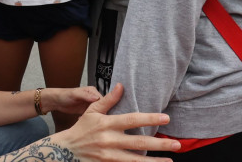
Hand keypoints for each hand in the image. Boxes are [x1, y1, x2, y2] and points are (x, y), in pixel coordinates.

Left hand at [42, 86, 101, 115]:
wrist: (56, 101)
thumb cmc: (65, 95)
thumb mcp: (75, 94)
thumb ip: (86, 95)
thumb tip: (97, 98)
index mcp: (93, 91)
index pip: (104, 100)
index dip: (104, 107)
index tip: (102, 115)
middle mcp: (93, 98)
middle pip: (102, 107)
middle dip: (99, 114)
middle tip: (95, 120)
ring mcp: (90, 105)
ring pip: (97, 113)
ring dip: (94, 118)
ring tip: (89, 122)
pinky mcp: (86, 111)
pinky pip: (91, 117)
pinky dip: (89, 120)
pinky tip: (83, 121)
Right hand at [49, 83, 179, 160]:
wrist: (65, 151)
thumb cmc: (80, 129)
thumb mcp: (92, 111)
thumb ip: (108, 100)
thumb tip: (121, 86)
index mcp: (107, 124)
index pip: (132, 120)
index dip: (150, 118)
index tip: (166, 118)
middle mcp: (109, 141)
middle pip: (138, 143)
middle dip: (159, 144)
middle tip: (176, 144)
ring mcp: (109, 156)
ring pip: (135, 161)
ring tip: (170, 161)